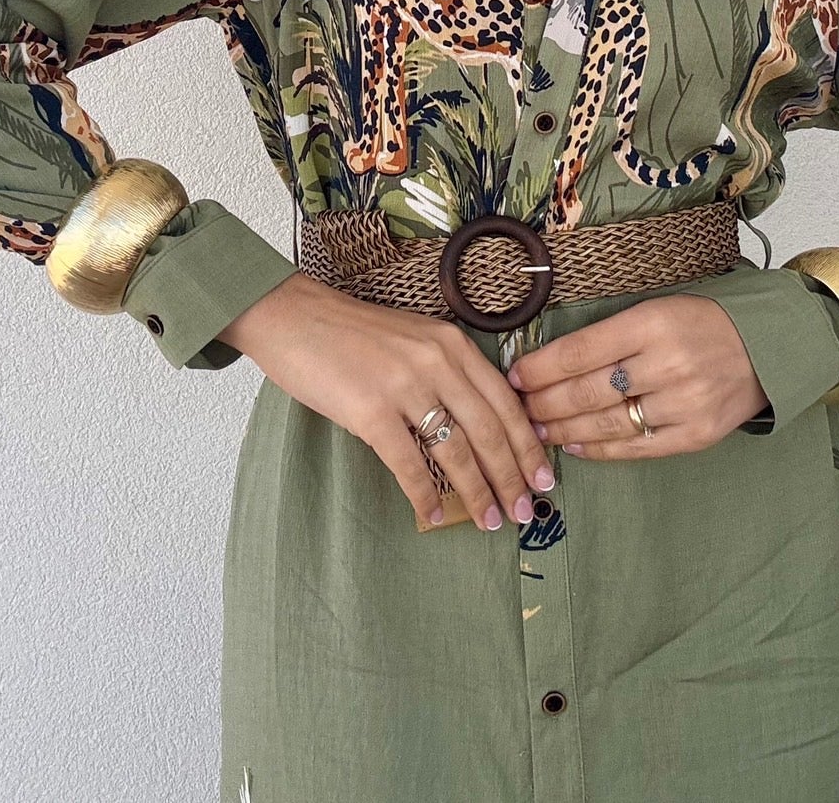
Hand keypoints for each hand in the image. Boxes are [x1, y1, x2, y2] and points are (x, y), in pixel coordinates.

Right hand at [221, 272, 554, 531]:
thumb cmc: (352, 333)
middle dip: (511, 476)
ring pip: (456, 450)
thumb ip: (447, 371)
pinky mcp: (370, 411)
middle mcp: (437, 362)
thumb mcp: (414, 339)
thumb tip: (479, 425)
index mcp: (452, 344)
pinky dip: (423, 495)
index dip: (528, 444)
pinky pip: (407, 463)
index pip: (505, 402)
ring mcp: (404, 385)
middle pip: (489, 430)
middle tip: (525, 510)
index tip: (544, 475)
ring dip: (476, 492)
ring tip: (489, 520)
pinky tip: (433, 515)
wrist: (294, 317)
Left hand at [504, 294, 770, 458]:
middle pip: (586, 391)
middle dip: (543, 401)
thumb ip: (608, 334)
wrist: (765, 348)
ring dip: (562, 428)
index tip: (515, 375)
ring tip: (536, 428)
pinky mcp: (695, 435)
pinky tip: (573, 444)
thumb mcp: (655, 309)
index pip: (580, 350)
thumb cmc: (700, 324)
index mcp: (652, 323)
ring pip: (606, 424)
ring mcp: (683, 404)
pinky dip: (598, 449)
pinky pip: (635, 448)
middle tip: (518, 405)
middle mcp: (667, 364)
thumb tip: (550, 360)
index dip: (540, 367)